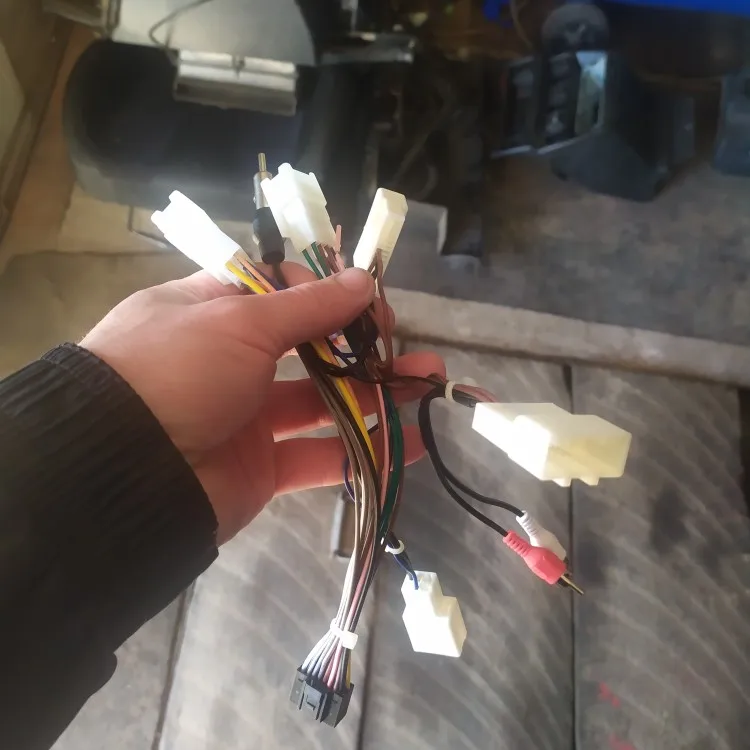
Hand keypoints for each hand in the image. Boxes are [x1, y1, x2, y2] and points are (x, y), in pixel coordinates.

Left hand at [82, 263, 444, 542]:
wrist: (125, 472)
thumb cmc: (178, 370)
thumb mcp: (239, 321)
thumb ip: (307, 305)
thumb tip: (362, 278)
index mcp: (210, 311)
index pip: (276, 290)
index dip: (324, 289)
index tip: (366, 296)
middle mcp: (228, 360)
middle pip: (308, 345)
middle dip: (360, 342)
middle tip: (403, 341)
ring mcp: (246, 416)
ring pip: (322, 400)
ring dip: (375, 391)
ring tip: (428, 381)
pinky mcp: (261, 467)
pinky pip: (320, 455)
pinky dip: (363, 450)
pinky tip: (411, 444)